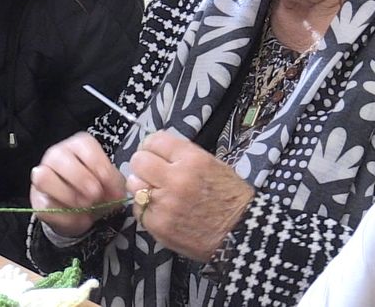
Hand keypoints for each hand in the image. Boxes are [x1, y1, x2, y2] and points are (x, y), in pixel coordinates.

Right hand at [30, 132, 126, 237]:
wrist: (80, 213)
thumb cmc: (95, 190)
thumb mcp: (110, 185)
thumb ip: (114, 186)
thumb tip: (115, 194)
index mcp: (78, 146)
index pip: (84, 145)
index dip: (100, 166)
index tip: (110, 185)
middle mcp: (57, 154)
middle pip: (60, 157)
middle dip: (81, 179)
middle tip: (95, 195)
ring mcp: (42, 174)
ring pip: (44, 177)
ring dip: (67, 194)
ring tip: (84, 206)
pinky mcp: (36, 199)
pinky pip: (44, 204)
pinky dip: (64, 215)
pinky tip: (77, 218)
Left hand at [126, 130, 253, 260]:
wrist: (240, 234)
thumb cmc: (229, 198)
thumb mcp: (213, 165)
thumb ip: (183, 156)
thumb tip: (157, 150)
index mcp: (193, 160)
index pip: (155, 141)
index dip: (152, 147)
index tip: (154, 153)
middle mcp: (177, 179)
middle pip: (139, 160)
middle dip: (143, 165)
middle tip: (151, 173)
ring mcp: (165, 203)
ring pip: (134, 184)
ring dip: (142, 186)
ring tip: (157, 193)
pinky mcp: (158, 225)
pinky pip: (138, 209)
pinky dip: (146, 209)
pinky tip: (161, 211)